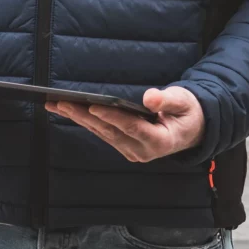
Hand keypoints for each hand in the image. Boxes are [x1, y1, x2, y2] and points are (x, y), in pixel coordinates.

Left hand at [45, 86, 204, 162]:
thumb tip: (150, 98)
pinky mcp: (124, 147)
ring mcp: (132, 151)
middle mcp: (143, 150)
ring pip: (102, 134)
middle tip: (62, 104)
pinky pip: (102, 134)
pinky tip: (70, 111)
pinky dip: (86, 122)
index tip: (93, 106)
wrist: (191, 129)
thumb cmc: (188, 112)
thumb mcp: (183, 101)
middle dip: (84, 117)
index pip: (132, 127)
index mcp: (160, 141)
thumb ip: (167, 100)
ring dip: (79, 119)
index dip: (112, 117)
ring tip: (57, 105)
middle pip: (110, 132)